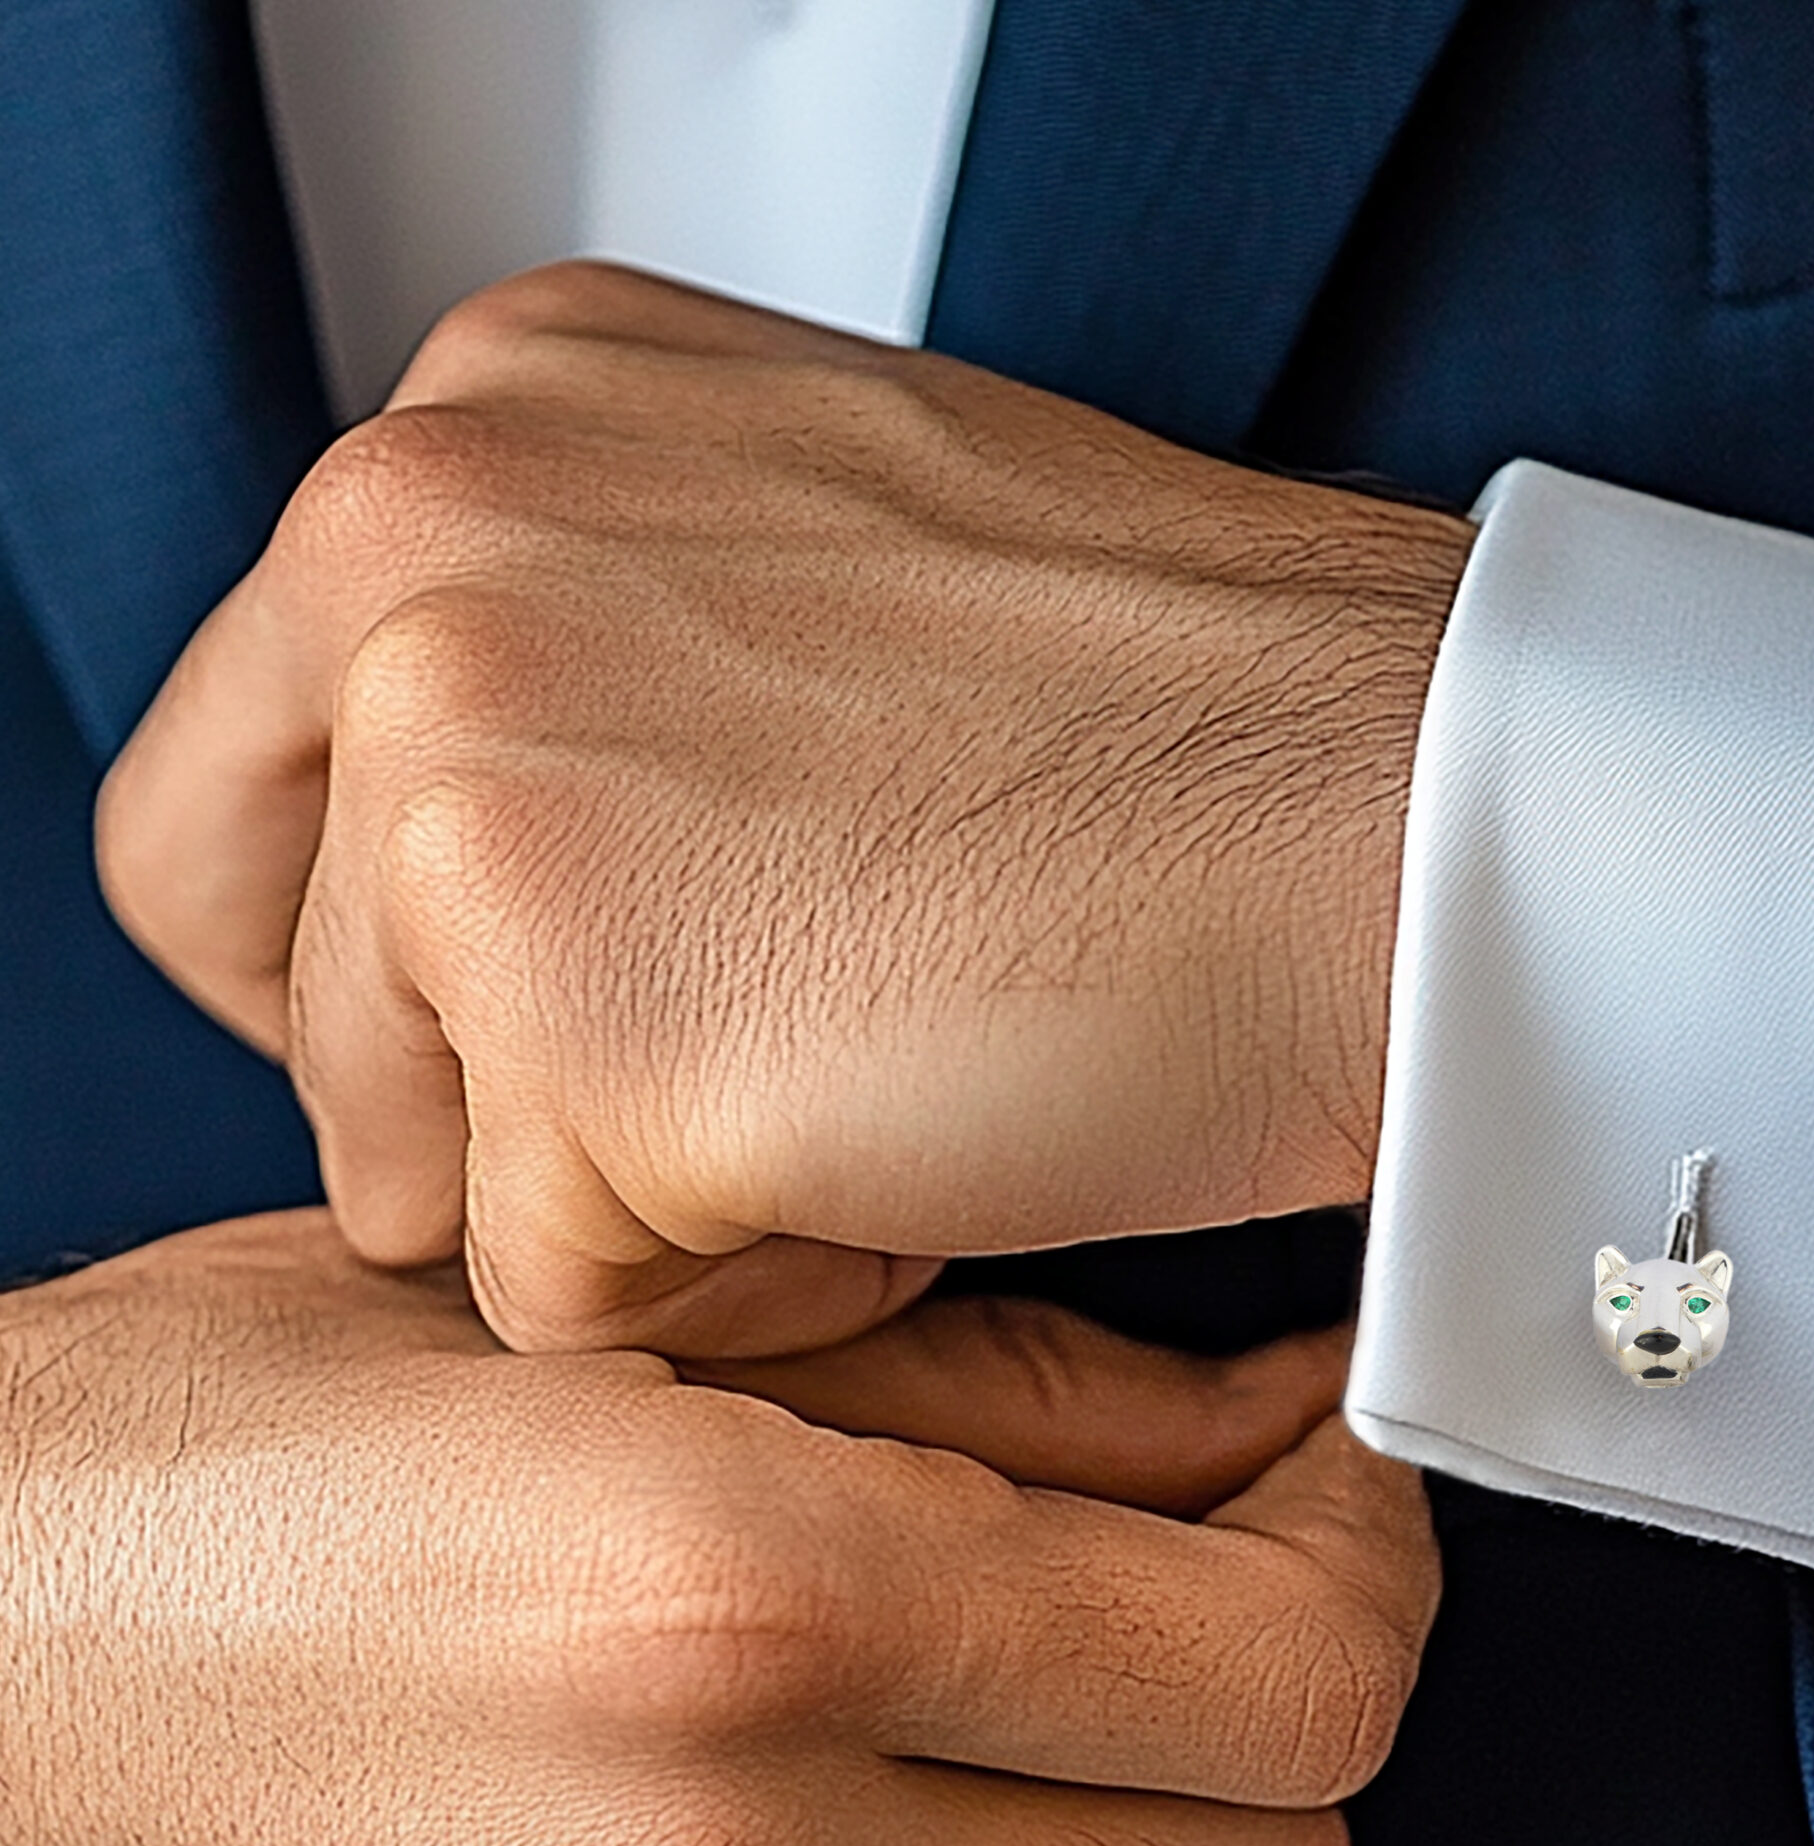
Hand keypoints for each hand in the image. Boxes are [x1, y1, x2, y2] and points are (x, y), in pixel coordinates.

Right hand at [0, 1213, 1434, 1845]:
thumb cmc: (198, 1464)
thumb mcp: (600, 1327)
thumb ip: (1002, 1392)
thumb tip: (1264, 1436)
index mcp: (746, 1599)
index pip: (1294, 1683)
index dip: (1366, 1573)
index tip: (1329, 1512)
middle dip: (1256, 1757)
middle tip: (1164, 1636)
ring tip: (906, 1777)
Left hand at [98, 262, 1474, 1354]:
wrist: (1418, 812)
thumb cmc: (1198, 715)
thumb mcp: (824, 565)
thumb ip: (594, 660)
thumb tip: (458, 872)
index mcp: (489, 414)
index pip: (231, 788)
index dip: (364, 967)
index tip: (521, 1035)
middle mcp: (425, 549)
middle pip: (304, 998)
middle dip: (506, 1109)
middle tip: (758, 1075)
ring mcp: (483, 786)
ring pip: (422, 1166)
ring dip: (643, 1198)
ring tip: (886, 1085)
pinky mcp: (588, 1028)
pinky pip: (566, 1298)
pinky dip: (753, 1289)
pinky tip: (930, 1157)